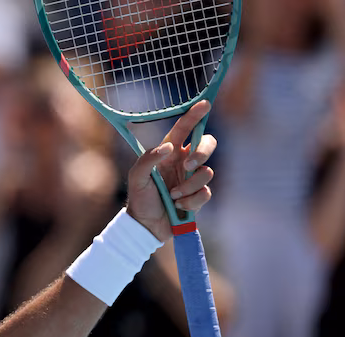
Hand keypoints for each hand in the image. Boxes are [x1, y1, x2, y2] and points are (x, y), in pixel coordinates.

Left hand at [126, 101, 216, 240]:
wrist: (146, 225)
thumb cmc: (140, 198)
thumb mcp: (137, 177)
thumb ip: (148, 159)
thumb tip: (169, 148)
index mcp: (169, 153)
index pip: (184, 129)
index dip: (195, 116)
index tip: (204, 104)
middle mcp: (184, 162)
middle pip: (207, 144)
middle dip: (202, 152)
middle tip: (188, 165)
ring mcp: (193, 179)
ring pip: (207, 173)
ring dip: (188, 186)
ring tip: (172, 196)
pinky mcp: (199, 196)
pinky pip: (205, 193)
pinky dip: (190, 201)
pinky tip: (178, 206)